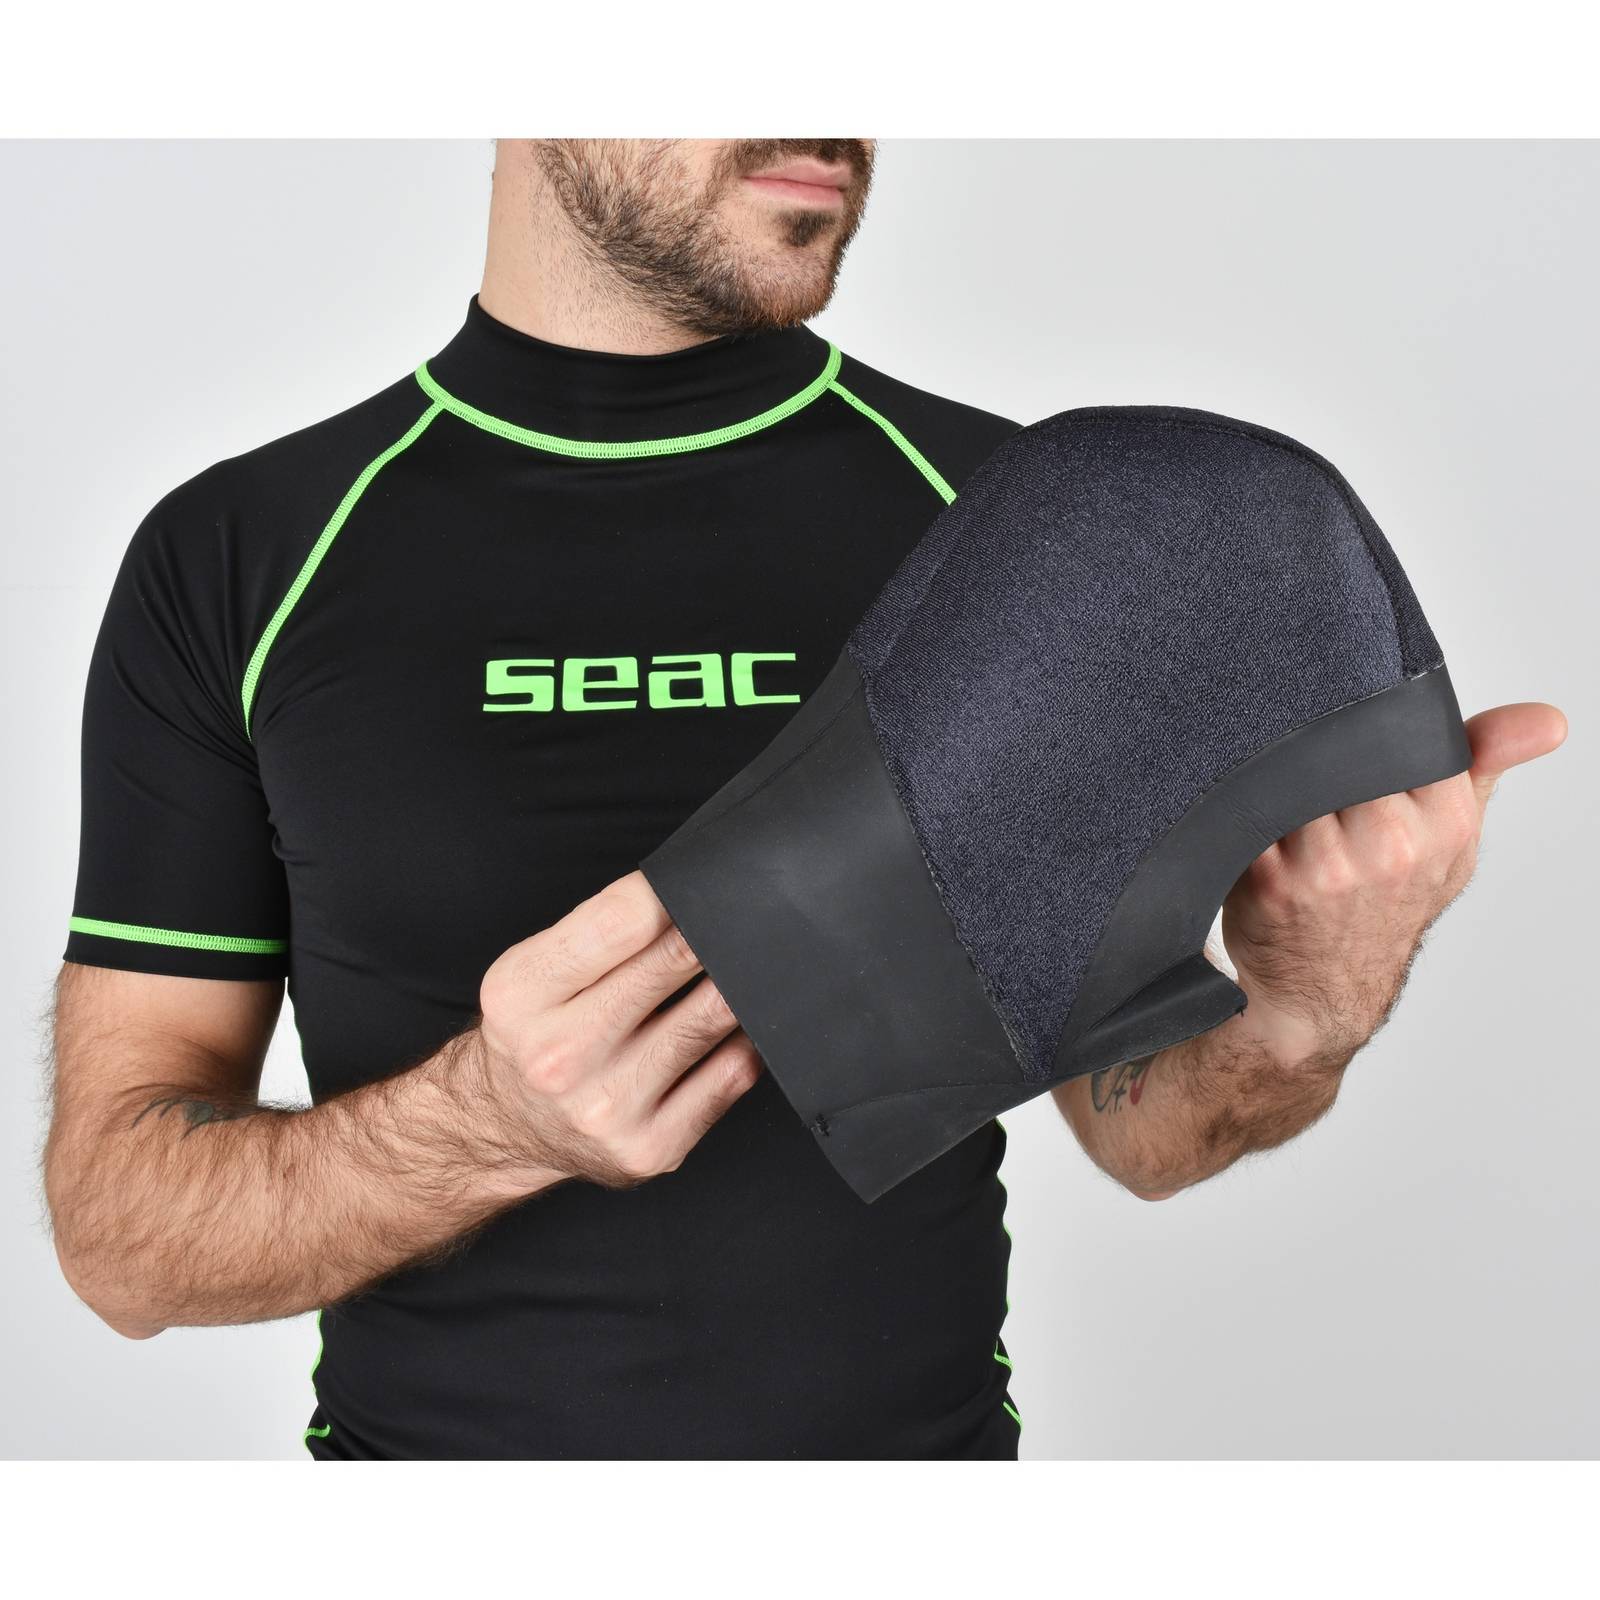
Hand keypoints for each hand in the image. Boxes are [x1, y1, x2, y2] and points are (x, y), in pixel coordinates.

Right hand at [475, 872, 760, 1188]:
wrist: (508, 1128)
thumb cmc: (535, 1032)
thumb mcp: (535, 969)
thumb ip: (601, 927)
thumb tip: (689, 890)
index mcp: (521, 995)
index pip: (620, 921)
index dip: (672, 895)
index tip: (700, 887)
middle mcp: (558, 1056)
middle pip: (669, 965)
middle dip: (711, 934)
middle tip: (743, 917)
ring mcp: (606, 1109)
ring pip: (708, 1021)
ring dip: (738, 984)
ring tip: (750, 963)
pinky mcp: (649, 1148)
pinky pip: (729, 1077)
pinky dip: (746, 1042)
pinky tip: (744, 1025)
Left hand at [1221, 701, 1567, 1065]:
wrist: (1322, 991)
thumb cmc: (1385, 908)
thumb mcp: (1449, 838)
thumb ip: (1485, 763)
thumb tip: (1548, 720)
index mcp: (1445, 824)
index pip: (1407, 733)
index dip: (1370, 724)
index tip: (1352, 734)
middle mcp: (1392, 844)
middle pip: (1342, 747)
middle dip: (1319, 744)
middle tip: (1305, 753)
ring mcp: (1329, 863)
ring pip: (1295, 775)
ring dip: (1278, 771)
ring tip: (1276, 783)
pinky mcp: (1270, 876)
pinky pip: (1252, 812)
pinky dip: (1246, 805)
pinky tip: (1248, 812)